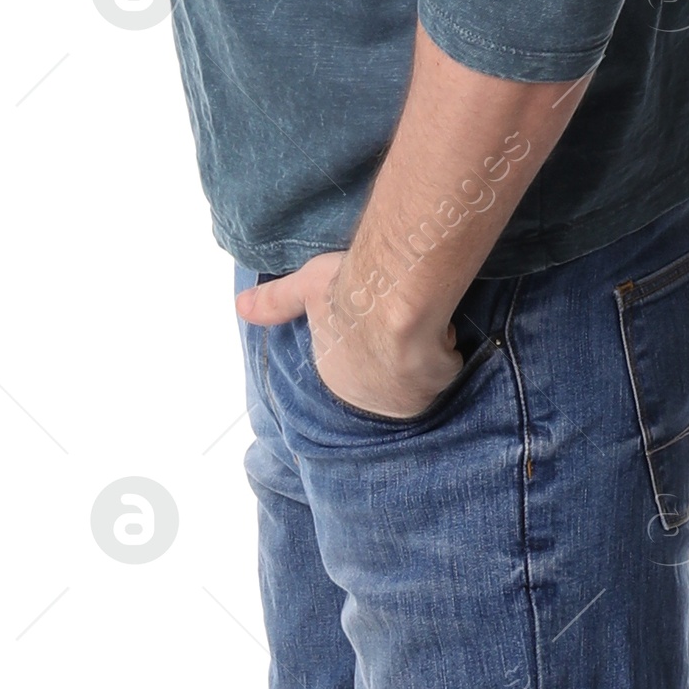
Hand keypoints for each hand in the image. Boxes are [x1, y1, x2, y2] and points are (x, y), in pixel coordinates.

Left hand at [236, 250, 463, 418]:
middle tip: (401, 317)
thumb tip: (241, 307)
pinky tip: (440, 327)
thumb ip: (276, 301)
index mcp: (336, 377)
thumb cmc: (348, 291)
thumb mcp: (306, 289)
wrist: (394, 302)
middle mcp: (366, 398)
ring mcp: (402, 399)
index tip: (377, 313)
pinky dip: (448, 349)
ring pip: (420, 373)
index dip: (370, 335)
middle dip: (398, 351)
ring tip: (421, 321)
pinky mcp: (435, 391)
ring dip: (424, 351)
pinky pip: (446, 367)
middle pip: (389, 373)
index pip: (357, 360)